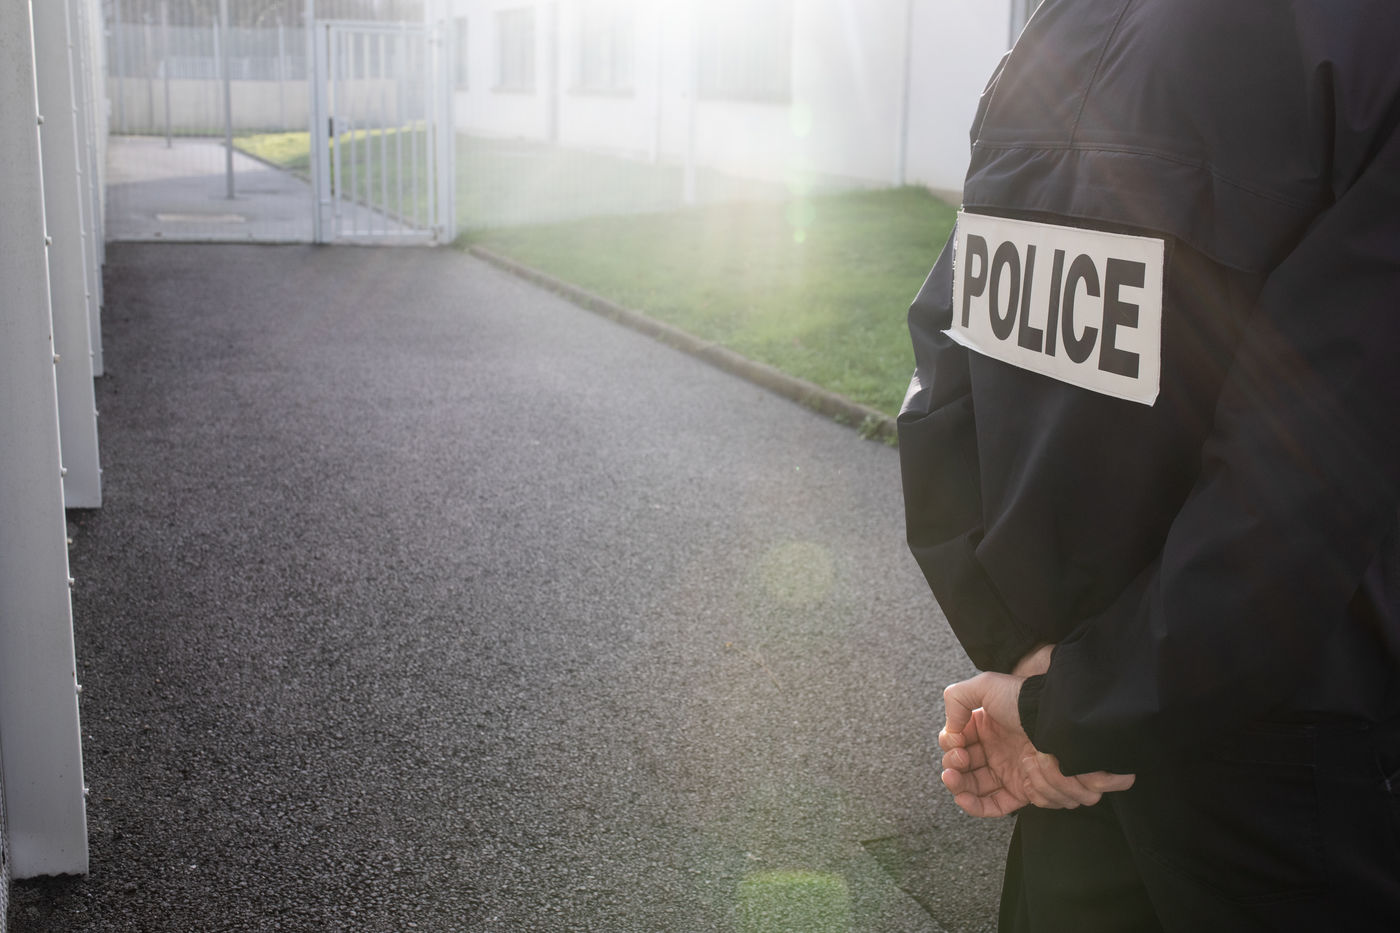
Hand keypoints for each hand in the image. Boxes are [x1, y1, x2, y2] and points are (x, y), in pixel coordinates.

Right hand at [939, 671, 1135, 817]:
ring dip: (958, 787)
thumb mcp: (985, 685)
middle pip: (961, 769)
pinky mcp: (1019, 790)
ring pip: (973, 789)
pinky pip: (994, 805)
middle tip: (959, 759)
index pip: (955, 744)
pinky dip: (976, 806)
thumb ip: (956, 699)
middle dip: (952, 768)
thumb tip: (951, 731)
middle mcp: (992, 751)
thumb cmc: (1021, 699)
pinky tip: (963, 798)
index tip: (956, 743)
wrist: (1054, 717)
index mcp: (982, 729)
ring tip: (954, 779)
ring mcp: (1005, 771)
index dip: (950, 746)